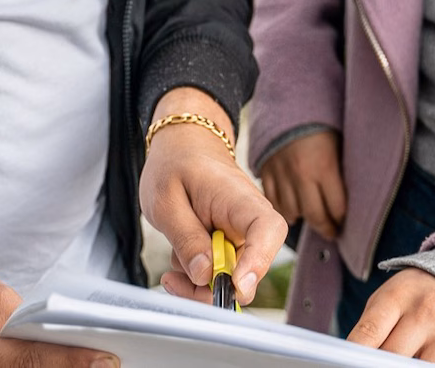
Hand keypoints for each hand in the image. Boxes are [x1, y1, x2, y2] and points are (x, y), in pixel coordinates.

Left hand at [141, 88, 287, 304]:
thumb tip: (205, 274)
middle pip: (250, 267)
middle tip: (176, 282)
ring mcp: (242, 235)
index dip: (258, 262)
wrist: (182, 147)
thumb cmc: (175, 164)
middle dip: (214, 286)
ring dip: (200, 283)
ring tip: (172, 267)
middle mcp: (249, 221)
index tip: (235, 284)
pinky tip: (179, 262)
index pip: (268, 230)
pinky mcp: (231, 246)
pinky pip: (221, 272)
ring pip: (233, 277)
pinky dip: (198, 276)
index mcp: (239, 199)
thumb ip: (185, 238)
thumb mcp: (166, 201)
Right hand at [257, 128, 346, 240]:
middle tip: (332, 231)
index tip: (346, 223)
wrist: (289, 97)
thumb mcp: (340, 142)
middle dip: (326, 227)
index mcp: (324, 167)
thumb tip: (350, 199)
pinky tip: (292, 206)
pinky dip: (282, 207)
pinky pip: (272, 200)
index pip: (337, 208)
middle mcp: (301, 175)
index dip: (343, 219)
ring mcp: (280, 174)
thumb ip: (342, 171)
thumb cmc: (322, 120)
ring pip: (291, 212)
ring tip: (311, 216)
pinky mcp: (265, 170)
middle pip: (315, 216)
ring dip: (302, 217)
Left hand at [347, 269, 434, 367]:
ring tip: (405, 359)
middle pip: (391, 359)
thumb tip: (354, 361)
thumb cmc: (415, 296)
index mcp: (399, 296)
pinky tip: (426, 362)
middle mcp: (428, 313)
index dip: (354, 356)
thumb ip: (370, 330)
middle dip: (379, 366)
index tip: (345, 364)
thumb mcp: (388, 300)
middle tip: (375, 364)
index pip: (368, 333)